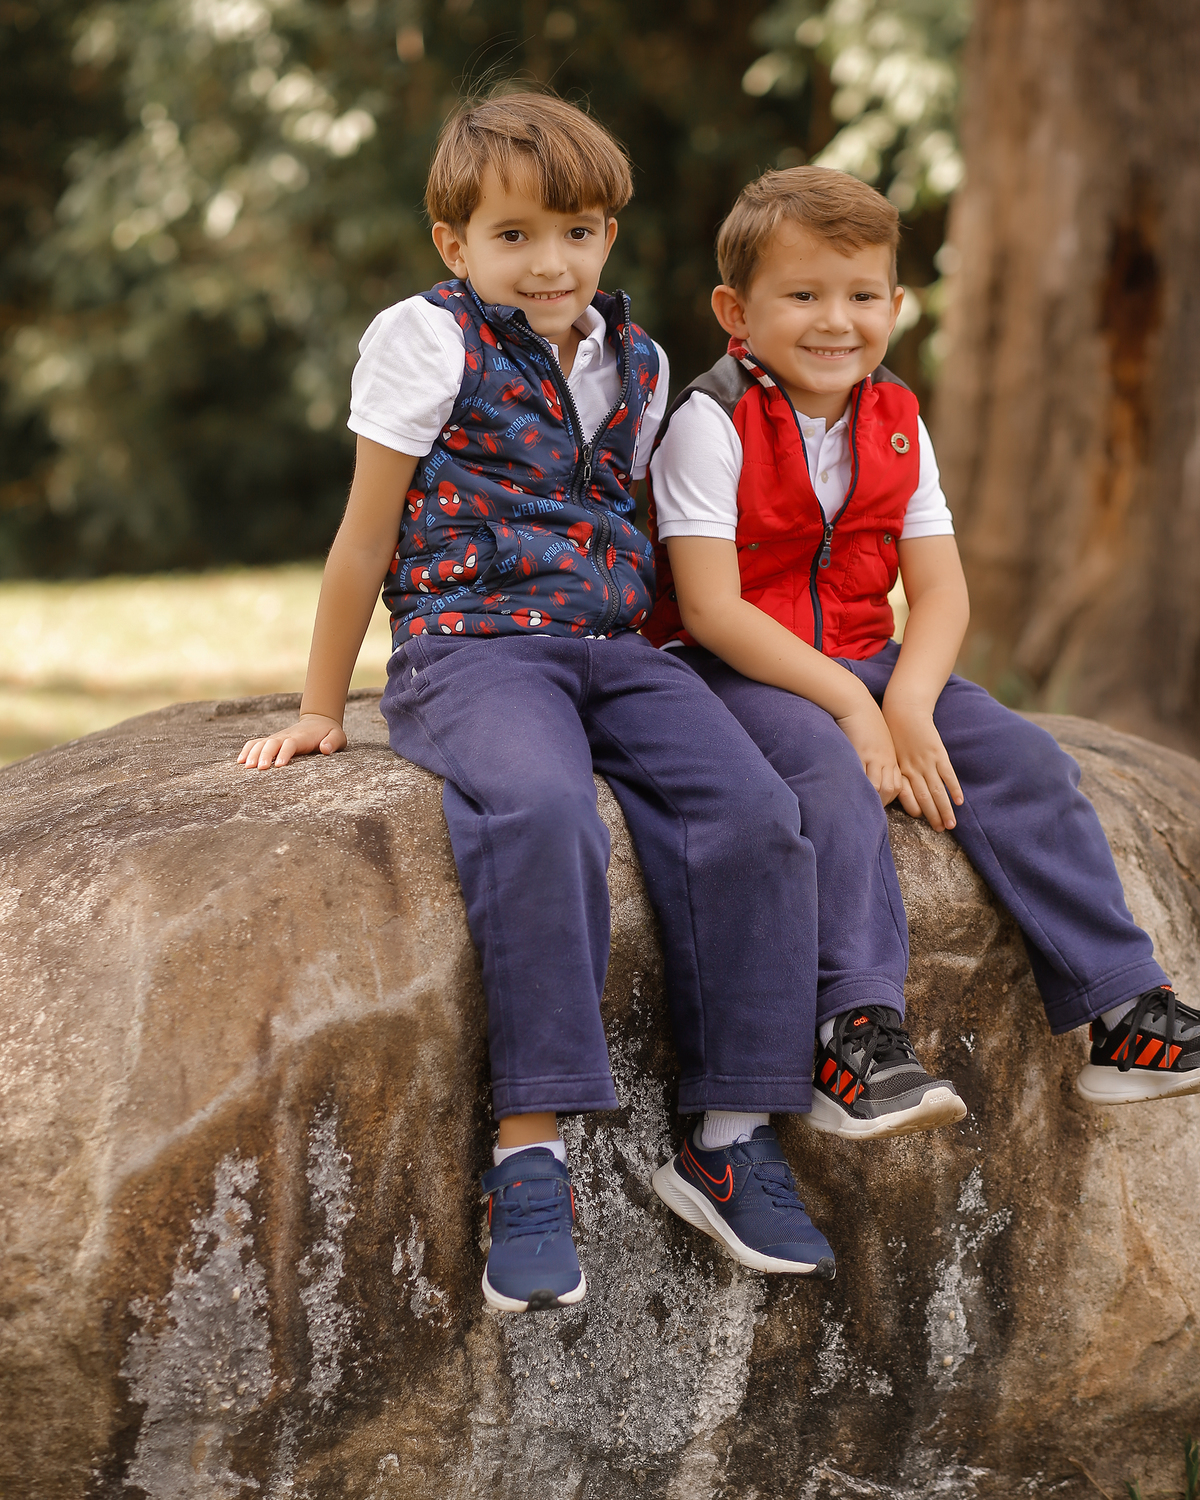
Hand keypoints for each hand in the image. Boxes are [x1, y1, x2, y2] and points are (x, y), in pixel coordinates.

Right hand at [238, 713, 346, 768]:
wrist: (319, 721)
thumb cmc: (329, 733)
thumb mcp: (338, 737)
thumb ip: (333, 742)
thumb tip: (325, 749)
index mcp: (301, 738)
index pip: (290, 744)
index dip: (284, 753)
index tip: (279, 766)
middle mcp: (286, 736)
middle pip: (272, 743)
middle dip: (265, 755)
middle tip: (260, 769)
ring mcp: (277, 738)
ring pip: (261, 743)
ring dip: (253, 754)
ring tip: (246, 767)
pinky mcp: (272, 741)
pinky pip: (256, 743)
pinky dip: (247, 750)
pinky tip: (240, 761)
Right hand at [835, 697, 903, 806]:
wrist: (856, 703)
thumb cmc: (862, 722)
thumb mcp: (874, 741)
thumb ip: (873, 757)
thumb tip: (866, 772)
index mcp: (890, 757)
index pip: (897, 784)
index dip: (890, 798)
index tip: (880, 805)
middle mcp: (885, 759)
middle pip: (892, 788)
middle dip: (884, 803)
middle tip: (872, 813)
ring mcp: (874, 757)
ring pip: (880, 786)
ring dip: (873, 800)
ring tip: (861, 808)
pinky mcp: (860, 753)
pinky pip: (862, 776)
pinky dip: (860, 787)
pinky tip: (851, 793)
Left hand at [882, 701, 962, 830]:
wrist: (904, 710)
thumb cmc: (892, 732)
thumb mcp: (887, 753)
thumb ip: (892, 771)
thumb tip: (894, 789)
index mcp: (899, 771)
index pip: (907, 796)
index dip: (915, 809)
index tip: (921, 820)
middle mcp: (912, 769)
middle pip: (924, 798)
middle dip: (933, 816)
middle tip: (941, 831)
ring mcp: (926, 762)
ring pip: (937, 790)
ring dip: (945, 809)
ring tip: (951, 824)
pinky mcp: (938, 753)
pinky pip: (947, 774)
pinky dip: (954, 788)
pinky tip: (959, 801)